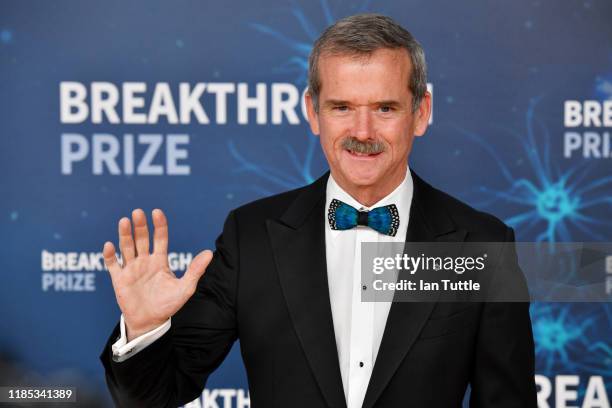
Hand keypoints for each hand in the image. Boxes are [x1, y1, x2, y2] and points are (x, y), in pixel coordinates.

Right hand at [103, 208, 211, 340]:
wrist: (151, 322)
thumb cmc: (168, 304)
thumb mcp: (185, 288)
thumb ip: (196, 270)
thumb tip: (209, 253)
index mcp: (160, 261)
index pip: (160, 238)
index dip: (159, 225)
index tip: (157, 212)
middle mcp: (145, 261)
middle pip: (142, 239)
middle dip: (140, 226)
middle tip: (138, 212)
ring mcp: (131, 269)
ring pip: (127, 247)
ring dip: (125, 235)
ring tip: (124, 221)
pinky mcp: (119, 279)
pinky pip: (113, 265)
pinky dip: (110, 255)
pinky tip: (109, 245)